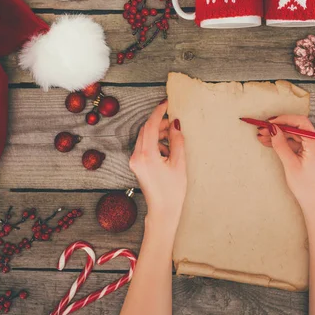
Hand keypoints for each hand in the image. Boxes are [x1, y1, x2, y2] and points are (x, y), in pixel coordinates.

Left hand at [129, 100, 186, 230]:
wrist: (163, 211)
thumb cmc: (173, 190)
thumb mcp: (179, 163)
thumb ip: (177, 141)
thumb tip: (175, 124)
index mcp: (147, 154)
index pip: (151, 125)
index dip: (159, 112)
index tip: (166, 103)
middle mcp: (137, 156)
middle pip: (146, 130)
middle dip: (159, 123)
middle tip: (173, 122)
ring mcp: (135, 161)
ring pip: (145, 138)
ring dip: (158, 133)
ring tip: (173, 137)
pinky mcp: (137, 165)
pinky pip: (144, 147)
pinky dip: (155, 143)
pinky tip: (167, 150)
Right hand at [256, 115, 314, 215]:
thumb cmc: (306, 187)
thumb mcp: (290, 164)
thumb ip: (280, 144)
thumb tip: (272, 129)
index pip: (300, 122)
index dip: (283, 119)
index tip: (269, 122)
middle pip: (297, 128)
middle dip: (278, 128)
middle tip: (262, 129)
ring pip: (296, 136)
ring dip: (280, 136)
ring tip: (263, 137)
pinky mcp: (314, 152)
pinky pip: (298, 143)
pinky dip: (286, 143)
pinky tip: (272, 143)